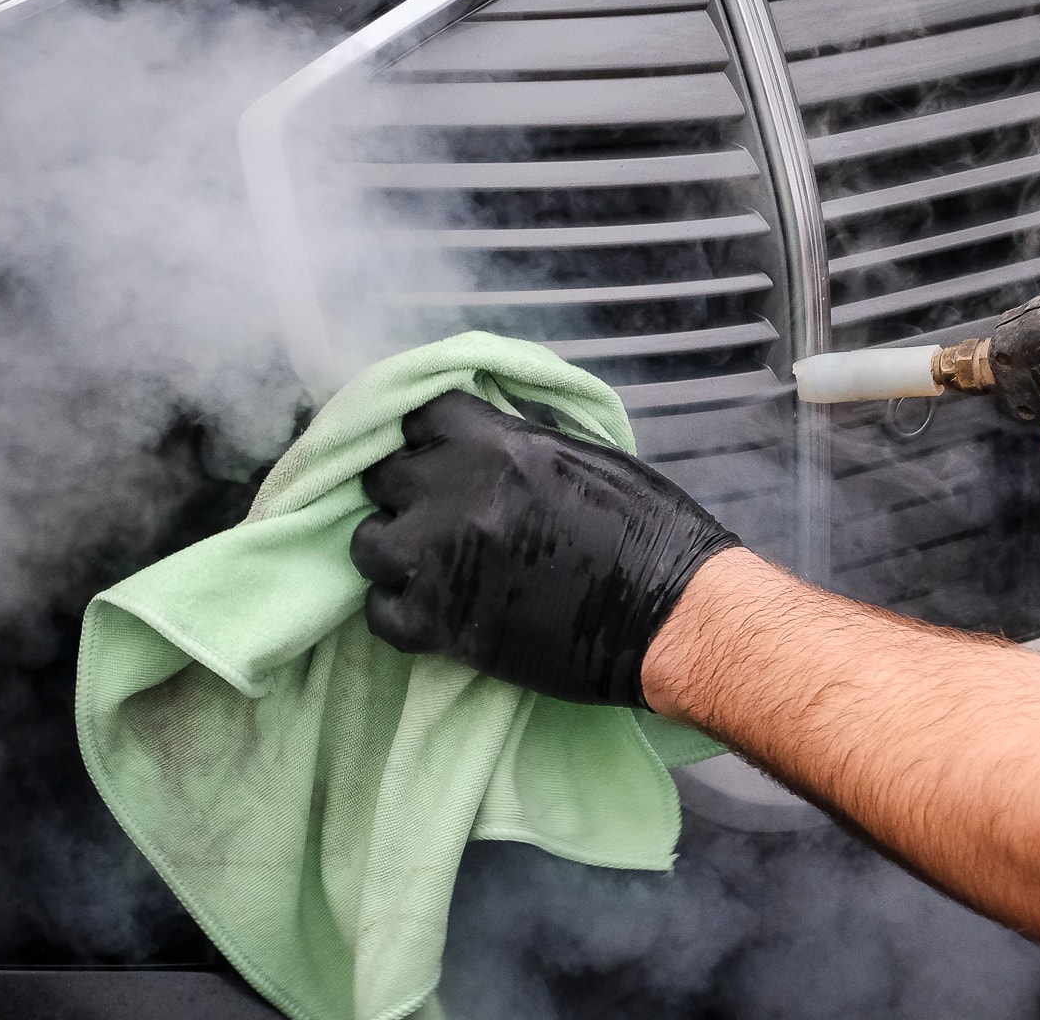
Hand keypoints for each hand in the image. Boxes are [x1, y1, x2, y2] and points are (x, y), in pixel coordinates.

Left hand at [350, 390, 739, 706]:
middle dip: (408, 491)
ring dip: (395, 550)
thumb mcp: (589, 455)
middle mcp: (453, 492)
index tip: (442, 454)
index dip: (429, 436)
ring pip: (368, 543)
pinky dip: (398, 611)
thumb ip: (523, 442)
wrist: (671, 616)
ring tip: (428, 565)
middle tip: (438, 514)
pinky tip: (431, 610)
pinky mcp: (437, 624)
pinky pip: (379, 612)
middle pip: (385, 475)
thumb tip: (487, 438)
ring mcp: (437, 559)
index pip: (419, 414)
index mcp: (495, 443)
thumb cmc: (652, 531)